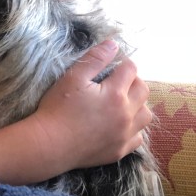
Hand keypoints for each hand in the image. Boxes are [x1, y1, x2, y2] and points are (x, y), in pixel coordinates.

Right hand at [32, 40, 150, 172]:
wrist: (49, 145)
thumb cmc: (58, 108)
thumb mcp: (73, 77)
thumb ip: (95, 59)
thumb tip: (113, 44)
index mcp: (115, 94)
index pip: (130, 69)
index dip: (122, 62)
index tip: (112, 64)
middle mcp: (126, 114)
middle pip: (143, 90)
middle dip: (133, 81)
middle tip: (116, 81)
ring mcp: (124, 135)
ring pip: (146, 114)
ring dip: (138, 104)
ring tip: (122, 102)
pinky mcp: (119, 151)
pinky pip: (138, 137)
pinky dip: (134, 128)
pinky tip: (119, 124)